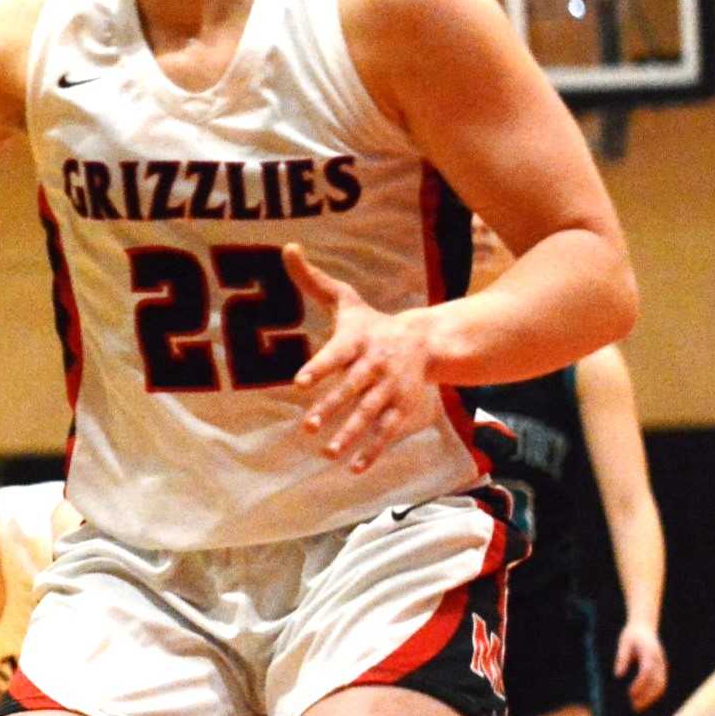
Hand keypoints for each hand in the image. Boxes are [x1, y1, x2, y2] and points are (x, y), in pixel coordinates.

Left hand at [286, 243, 439, 471]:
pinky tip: (354, 468)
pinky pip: (387, 433)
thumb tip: (287, 248)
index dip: (318, 367)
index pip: (335, 354)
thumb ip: (313, 281)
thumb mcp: (346, 301)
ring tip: (327, 453)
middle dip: (330, 408)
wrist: (427, 341)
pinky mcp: (401, 409)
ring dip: (349, 435)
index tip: (298, 383)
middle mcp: (374, 367)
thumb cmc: (373, 324)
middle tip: (306, 427)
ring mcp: (390, 390)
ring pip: (369, 415)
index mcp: (358, 341)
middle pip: (351, 390)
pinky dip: (373, 452)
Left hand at [614, 621, 668, 710]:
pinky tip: (643, 701)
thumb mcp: (624, 643)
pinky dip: (654, 694)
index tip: (630, 694)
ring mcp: (662, 665)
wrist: (645, 627)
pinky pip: (660, 684)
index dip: (639, 685)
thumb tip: (618, 675)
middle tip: (634, 707)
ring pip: (661, 685)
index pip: (646, 672)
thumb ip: (622, 658)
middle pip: (657, 682)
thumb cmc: (631, 635)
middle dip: (647, 696)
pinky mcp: (662, 669)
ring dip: (651, 698)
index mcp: (649, 653)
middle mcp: (659, 660)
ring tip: (637, 707)